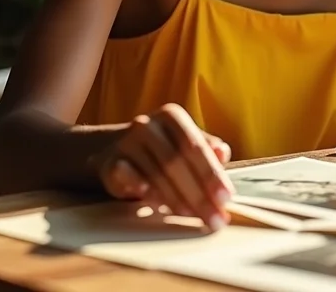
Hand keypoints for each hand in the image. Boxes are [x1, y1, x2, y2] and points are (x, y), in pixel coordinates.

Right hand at [93, 103, 233, 229]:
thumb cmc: (163, 148)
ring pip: (155, 174)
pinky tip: (154, 203)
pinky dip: (141, 188)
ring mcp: (125, 142)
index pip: (195, 146)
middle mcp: (148, 125)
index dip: (211, 173)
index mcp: (172, 116)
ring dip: (176, 199)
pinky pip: (126, 177)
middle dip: (198, 194)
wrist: (117, 149)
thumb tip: (223, 153)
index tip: (226, 198)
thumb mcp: (186, 143)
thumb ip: (207, 148)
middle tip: (214, 218)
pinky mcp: (109, 163)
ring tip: (193, 216)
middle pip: (175, 162)